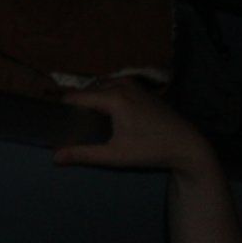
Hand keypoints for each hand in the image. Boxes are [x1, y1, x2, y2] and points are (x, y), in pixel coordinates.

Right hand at [53, 80, 216, 179]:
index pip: (76, 97)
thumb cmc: (150, 150)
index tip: (57, 122)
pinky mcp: (143, 89)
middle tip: (73, 125)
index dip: (63, 108)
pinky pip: (115, 86)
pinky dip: (107, 95)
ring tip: (89, 119)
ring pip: (102, 86)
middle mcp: (122, 85)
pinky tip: (109, 114)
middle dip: (78, 104)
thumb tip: (54, 157)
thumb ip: (83, 154)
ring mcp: (134, 85)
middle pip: (88, 90)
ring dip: (93, 98)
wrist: (187, 145)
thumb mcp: (114, 155)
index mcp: (113, 97)